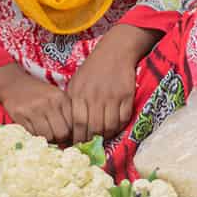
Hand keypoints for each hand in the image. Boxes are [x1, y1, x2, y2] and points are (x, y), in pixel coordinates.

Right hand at [0, 63, 71, 143]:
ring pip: (47, 136)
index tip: (67, 136)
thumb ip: (65, 113)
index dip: (71, 133)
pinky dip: (35, 135)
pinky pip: (32, 134)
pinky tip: (34, 128)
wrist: (14, 83)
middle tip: (55, 138)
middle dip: (59, 139)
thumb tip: (72, 138)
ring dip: (46, 139)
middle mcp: (49, 103)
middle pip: (61, 133)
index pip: (72, 124)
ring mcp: (34, 109)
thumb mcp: (55, 97)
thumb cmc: (38, 93)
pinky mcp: (20, 115)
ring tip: (44, 133)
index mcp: (61, 97)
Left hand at [68, 26, 154, 142]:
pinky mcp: (126, 95)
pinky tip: (115, 126)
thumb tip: (70, 129)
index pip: (76, 123)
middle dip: (91, 140)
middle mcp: (94, 96)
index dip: (78, 137)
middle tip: (91, 144)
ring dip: (106, 135)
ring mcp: (111, 96)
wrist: (115, 51)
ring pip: (109, 126)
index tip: (78, 144)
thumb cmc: (92, 69)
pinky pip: (123, 119)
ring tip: (103, 136)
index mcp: (78, 93)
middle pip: (93, 127)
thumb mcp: (76, 82)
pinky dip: (120, 127)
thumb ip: (72, 103)